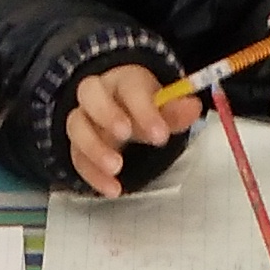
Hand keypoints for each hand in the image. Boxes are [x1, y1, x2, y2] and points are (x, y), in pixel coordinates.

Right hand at [66, 63, 195, 197]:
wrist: (123, 114)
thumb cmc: (143, 107)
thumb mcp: (163, 107)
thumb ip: (177, 110)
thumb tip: (194, 108)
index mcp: (123, 81)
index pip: (129, 87)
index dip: (143, 109)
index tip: (160, 135)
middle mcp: (97, 95)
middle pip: (90, 93)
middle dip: (107, 114)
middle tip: (126, 136)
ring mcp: (83, 119)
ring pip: (76, 126)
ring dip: (94, 147)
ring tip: (116, 167)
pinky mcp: (76, 146)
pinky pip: (77, 157)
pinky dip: (92, 175)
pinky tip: (112, 189)